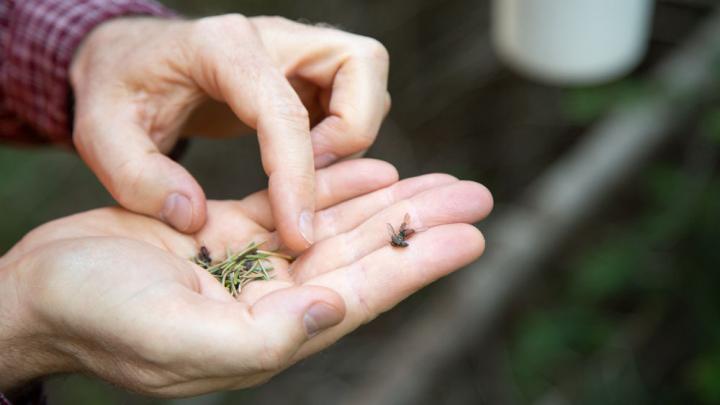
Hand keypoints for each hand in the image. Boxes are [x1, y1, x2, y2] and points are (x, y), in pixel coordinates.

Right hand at [0, 159, 490, 396]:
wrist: (39, 291)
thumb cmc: (94, 317)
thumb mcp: (174, 338)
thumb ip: (263, 338)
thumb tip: (337, 311)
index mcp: (270, 331)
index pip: (363, 294)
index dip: (420, 262)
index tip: (472, 235)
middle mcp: (273, 299)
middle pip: (364, 254)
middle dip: (421, 224)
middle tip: (474, 196)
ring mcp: (254, 263)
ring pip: (338, 225)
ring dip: (390, 201)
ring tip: (440, 180)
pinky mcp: (230, 231)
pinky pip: (296, 203)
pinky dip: (335, 185)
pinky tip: (372, 169)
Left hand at [70, 14, 390, 250]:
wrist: (133, 60)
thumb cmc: (121, 91)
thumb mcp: (99, 134)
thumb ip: (135, 177)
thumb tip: (194, 216)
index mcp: (222, 47)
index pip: (283, 109)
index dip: (298, 174)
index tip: (297, 232)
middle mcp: (272, 37)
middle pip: (360, 66)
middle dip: (352, 131)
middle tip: (311, 173)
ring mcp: (296, 48)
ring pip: (368, 79)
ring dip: (353, 133)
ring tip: (306, 170)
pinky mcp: (308, 69)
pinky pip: (357, 95)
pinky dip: (347, 134)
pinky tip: (307, 162)